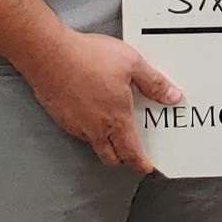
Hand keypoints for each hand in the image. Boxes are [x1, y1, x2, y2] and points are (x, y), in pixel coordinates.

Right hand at [22, 29, 180, 173]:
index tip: (146, 167)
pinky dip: (88, 129)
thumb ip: (154, 83)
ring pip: (93, 144)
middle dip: (123, 159)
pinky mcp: (60, 116)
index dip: (140, 163)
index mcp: (116, 119)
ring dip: (105, 143)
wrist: (48, 54)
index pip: (131, 152)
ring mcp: (74, 124)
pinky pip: (78, 131)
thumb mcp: (132, 64)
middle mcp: (94, 128)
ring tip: (114, 130)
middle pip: (110, 156)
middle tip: (132, 155)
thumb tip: (172, 97)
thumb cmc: (88, 58)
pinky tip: (92, 114)